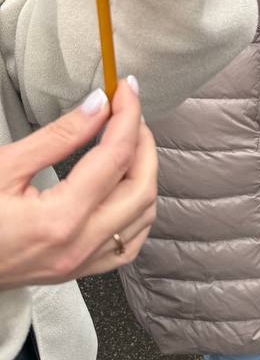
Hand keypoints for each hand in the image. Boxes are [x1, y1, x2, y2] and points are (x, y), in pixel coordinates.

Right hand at [0, 78, 156, 288]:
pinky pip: (130, 242)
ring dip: (145, 172)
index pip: (115, 157)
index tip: (126, 90)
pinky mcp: (79, 269)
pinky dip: (139, 208)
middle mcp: (79, 246)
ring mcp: (82, 263)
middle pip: (141, 186)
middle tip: (129, 112)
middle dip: (143, 142)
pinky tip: (128, 186)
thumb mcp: (5, 167)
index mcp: (59, 219)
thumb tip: (98, 106)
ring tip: (129, 141)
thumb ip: (58, 136)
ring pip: (143, 215)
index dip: (128, 116)